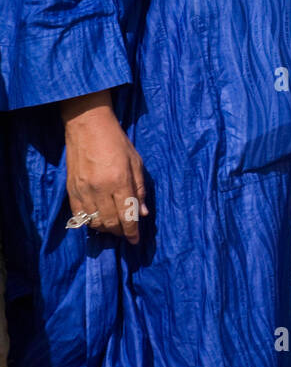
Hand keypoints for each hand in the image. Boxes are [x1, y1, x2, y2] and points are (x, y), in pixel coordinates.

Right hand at [60, 90, 148, 245]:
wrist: (87, 125)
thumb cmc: (116, 141)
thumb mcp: (136, 162)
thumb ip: (140, 189)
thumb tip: (143, 213)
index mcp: (119, 181)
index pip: (127, 215)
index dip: (132, 232)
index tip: (136, 241)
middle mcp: (100, 189)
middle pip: (110, 223)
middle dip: (120, 232)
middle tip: (126, 232)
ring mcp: (83, 190)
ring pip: (94, 222)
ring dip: (106, 229)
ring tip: (113, 226)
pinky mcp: (71, 189)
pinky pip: (79, 215)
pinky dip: (89, 222)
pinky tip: (97, 219)